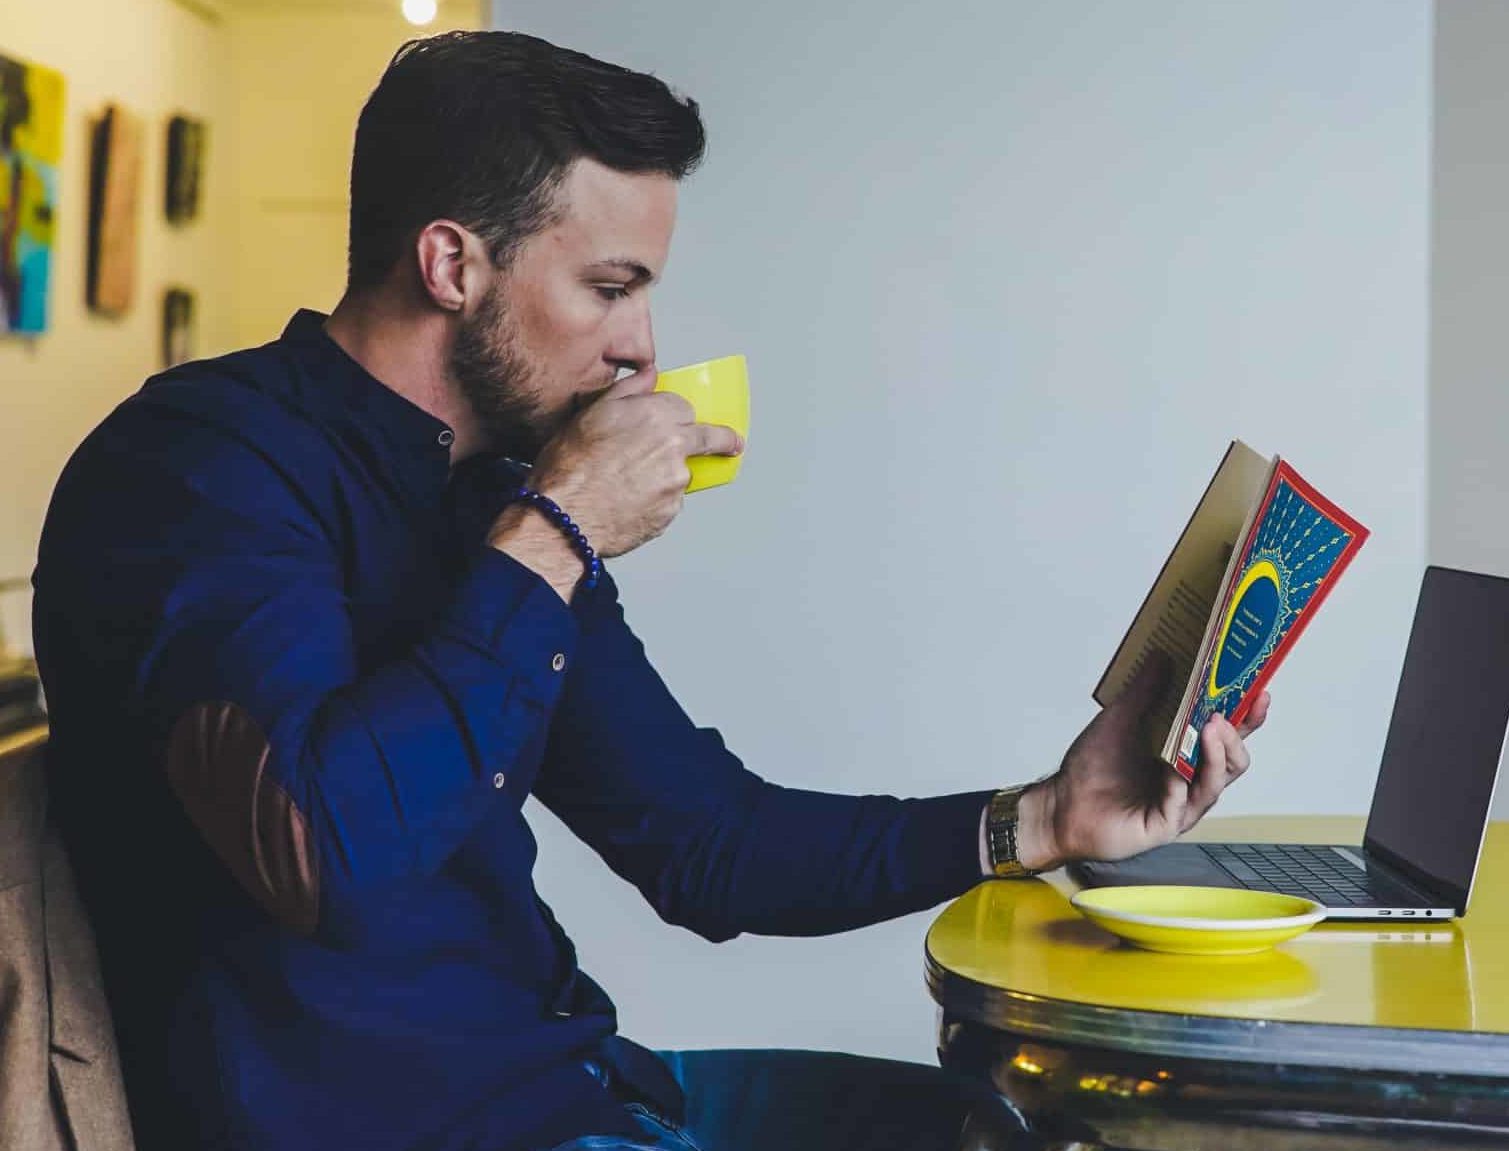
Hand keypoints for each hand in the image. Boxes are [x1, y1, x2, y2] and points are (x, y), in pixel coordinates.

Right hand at [512, 367, 743, 558]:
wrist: (565, 516)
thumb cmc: (570, 466)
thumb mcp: (591, 414)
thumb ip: (628, 391)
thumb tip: (649, 375)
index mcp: (656, 415)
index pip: (685, 407)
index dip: (679, 415)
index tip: (685, 421)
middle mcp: (674, 446)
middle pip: (710, 438)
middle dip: (724, 440)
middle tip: (733, 444)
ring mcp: (676, 481)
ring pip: (682, 473)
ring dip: (666, 476)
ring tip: (626, 484)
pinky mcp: (672, 512)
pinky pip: (669, 503)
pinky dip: (655, 502)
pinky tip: (626, 502)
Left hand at [1016, 656, 1270, 869]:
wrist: (1061, 805)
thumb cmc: (1091, 769)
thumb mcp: (1118, 720)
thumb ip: (1143, 692)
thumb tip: (1162, 657)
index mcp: (1184, 754)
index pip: (1226, 734)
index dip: (1247, 716)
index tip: (1259, 692)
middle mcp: (1189, 779)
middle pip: (1232, 759)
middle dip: (1236, 735)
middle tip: (1224, 713)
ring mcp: (1181, 804)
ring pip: (1217, 781)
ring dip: (1217, 753)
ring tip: (1210, 728)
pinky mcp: (1167, 824)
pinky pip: (1186, 804)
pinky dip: (1184, 783)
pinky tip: (1176, 768)